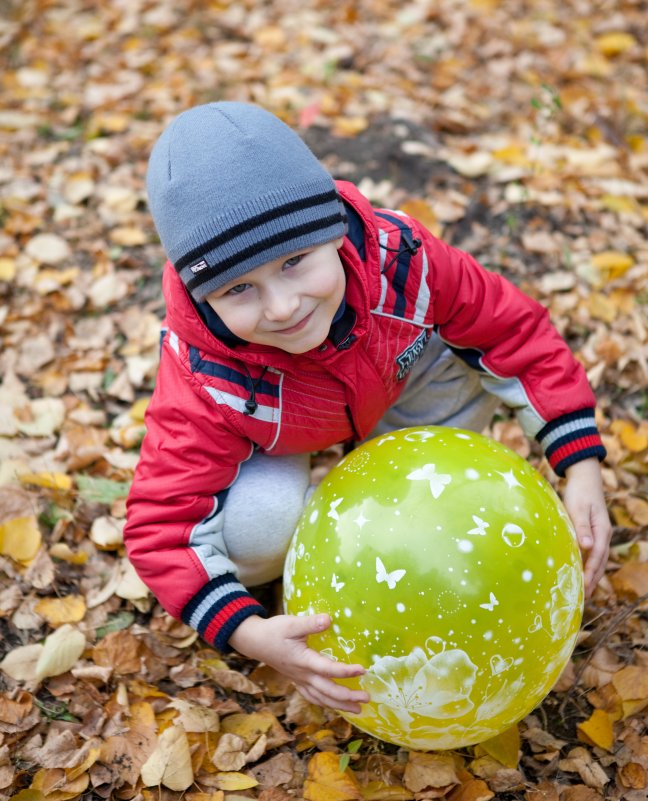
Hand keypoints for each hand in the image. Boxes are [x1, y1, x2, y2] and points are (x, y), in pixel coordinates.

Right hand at [229, 613, 369, 712]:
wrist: (255, 641)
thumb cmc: (274, 631)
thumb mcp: (292, 624)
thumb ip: (311, 623)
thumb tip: (329, 619)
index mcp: (304, 661)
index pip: (328, 669)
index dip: (346, 671)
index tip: (363, 670)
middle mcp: (303, 675)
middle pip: (328, 691)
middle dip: (348, 697)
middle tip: (367, 698)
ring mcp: (299, 680)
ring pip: (321, 698)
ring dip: (340, 705)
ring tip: (358, 710)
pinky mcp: (297, 680)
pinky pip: (313, 697)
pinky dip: (325, 703)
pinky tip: (334, 705)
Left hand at [562, 458, 611, 596]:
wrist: (584, 478)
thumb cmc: (579, 492)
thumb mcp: (578, 508)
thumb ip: (582, 527)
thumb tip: (586, 546)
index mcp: (601, 531)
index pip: (597, 557)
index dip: (590, 572)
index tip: (583, 587)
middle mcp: (603, 535)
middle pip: (600, 562)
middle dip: (593, 579)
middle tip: (584, 597)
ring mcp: (599, 534)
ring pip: (598, 559)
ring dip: (592, 574)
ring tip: (585, 591)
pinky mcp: (593, 532)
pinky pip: (593, 553)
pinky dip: (588, 564)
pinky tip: (581, 571)